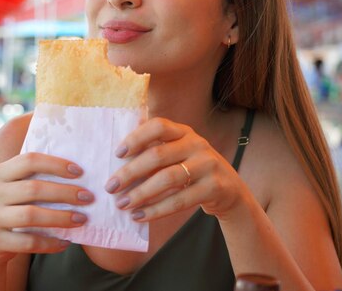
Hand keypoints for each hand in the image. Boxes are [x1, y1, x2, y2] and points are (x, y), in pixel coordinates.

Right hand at [0, 152, 94, 264]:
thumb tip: (77, 169)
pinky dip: (51, 243)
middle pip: (33, 188)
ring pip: (31, 215)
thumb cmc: (12, 208)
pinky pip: (28, 242)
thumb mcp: (15, 188)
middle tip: (88, 197)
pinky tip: (66, 242)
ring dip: (61, 217)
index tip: (79, 172)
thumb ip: (34, 176)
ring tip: (81, 219)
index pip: (29, 160)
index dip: (56, 164)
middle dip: (65, 192)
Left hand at [105, 117, 245, 221]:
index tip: (118, 154)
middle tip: (111, 187)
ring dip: (141, 193)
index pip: (158, 126)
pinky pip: (179, 200)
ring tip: (122, 204)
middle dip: (130, 172)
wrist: (230, 191)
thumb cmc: (192, 169)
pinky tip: (140, 216)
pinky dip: (156, 210)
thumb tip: (119, 152)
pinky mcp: (214, 187)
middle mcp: (197, 144)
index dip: (136, 138)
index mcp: (184, 132)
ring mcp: (208, 164)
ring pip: (167, 179)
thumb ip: (155, 149)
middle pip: (158, 155)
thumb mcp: (178, 153)